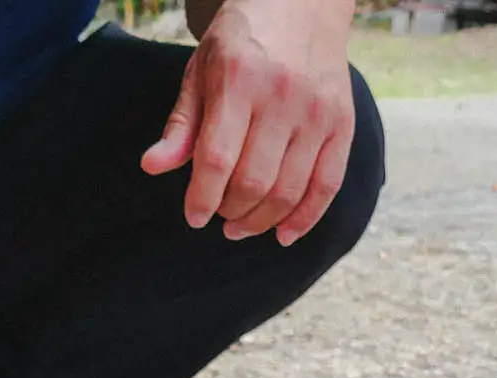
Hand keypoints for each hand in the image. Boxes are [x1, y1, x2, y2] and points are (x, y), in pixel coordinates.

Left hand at [141, 0, 355, 245]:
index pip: (217, 158)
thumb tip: (152, 166)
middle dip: (231, 211)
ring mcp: (318, 113)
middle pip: (254, 181)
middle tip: (219, 215)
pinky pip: (326, 186)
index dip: (203, 197)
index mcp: (239, 79)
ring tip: (241, 225)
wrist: (303, 5)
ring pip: (288, 191)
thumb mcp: (202, 69)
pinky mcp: (343, 124)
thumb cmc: (243, 42)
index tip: (193, 217)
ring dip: (261, 221)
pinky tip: (283, 235)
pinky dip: (305, 219)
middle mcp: (282, 96)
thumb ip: (182, 122)